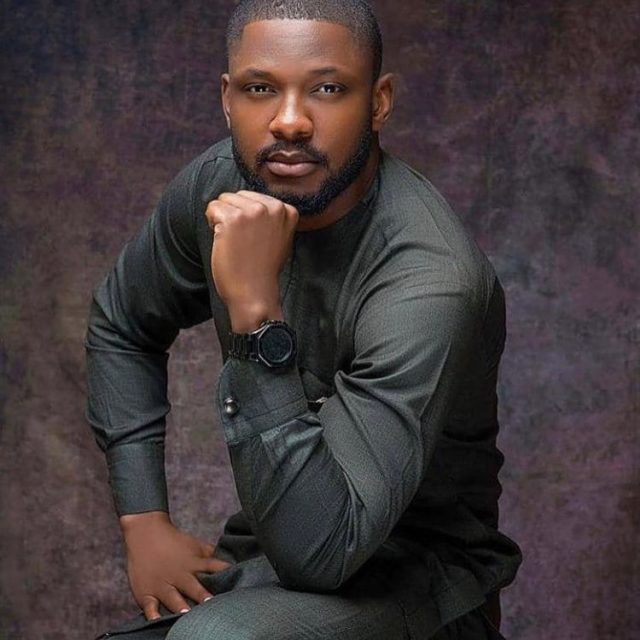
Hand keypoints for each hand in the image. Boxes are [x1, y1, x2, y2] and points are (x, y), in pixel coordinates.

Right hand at [120, 511, 231, 619]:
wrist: (145, 533)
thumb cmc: (175, 541)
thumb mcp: (195, 545)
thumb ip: (211, 555)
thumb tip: (232, 562)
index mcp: (193, 563)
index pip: (212, 567)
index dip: (223, 573)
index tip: (233, 581)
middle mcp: (179, 575)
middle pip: (193, 586)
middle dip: (202, 595)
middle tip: (211, 603)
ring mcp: (162, 584)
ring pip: (173, 598)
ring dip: (180, 606)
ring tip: (188, 613)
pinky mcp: (146, 592)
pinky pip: (149, 605)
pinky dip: (152, 613)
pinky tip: (156, 621)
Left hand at [205, 191, 298, 317]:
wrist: (255, 292)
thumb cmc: (263, 269)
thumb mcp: (280, 237)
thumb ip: (271, 218)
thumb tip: (250, 202)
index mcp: (286, 210)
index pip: (254, 197)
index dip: (247, 216)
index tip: (253, 238)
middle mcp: (272, 207)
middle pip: (238, 195)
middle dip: (234, 214)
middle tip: (242, 241)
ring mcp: (253, 211)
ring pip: (223, 200)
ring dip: (222, 219)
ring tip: (234, 241)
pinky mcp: (233, 219)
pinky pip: (212, 208)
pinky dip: (212, 223)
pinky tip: (224, 241)